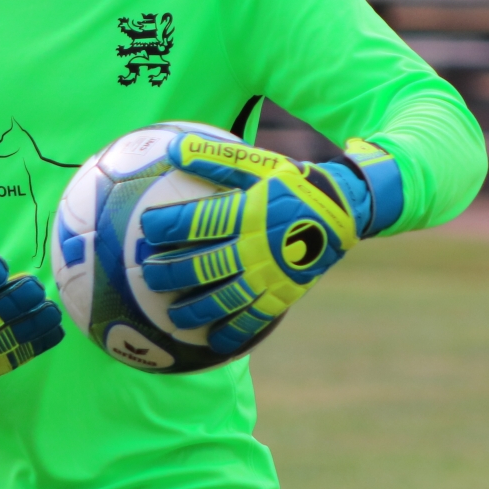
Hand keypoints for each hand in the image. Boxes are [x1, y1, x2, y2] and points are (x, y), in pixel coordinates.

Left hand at [137, 134, 401, 355]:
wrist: (344, 210)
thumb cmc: (294, 183)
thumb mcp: (259, 163)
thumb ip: (216, 157)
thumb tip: (174, 146)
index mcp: (245, 213)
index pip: (195, 222)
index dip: (165, 226)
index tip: (143, 229)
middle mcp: (253, 248)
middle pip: (201, 266)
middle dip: (169, 273)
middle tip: (146, 275)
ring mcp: (268, 275)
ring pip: (223, 299)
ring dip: (193, 309)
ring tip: (171, 316)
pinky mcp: (283, 294)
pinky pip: (254, 319)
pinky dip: (233, 332)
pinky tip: (213, 341)